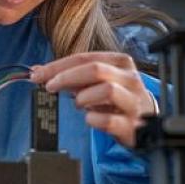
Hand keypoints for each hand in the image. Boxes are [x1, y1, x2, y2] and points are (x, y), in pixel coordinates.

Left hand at [30, 52, 154, 147]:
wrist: (147, 124)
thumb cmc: (118, 100)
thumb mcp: (98, 83)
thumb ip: (72, 76)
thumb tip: (38, 72)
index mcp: (120, 63)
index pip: (85, 57)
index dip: (58, 66)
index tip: (37, 75)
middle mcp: (129, 79)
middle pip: (95, 69)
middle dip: (66, 77)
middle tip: (50, 87)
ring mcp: (133, 102)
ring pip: (107, 90)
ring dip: (83, 98)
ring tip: (79, 104)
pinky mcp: (132, 126)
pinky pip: (109, 120)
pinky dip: (93, 119)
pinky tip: (90, 119)